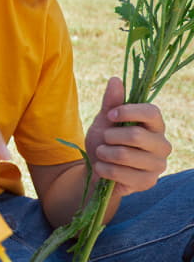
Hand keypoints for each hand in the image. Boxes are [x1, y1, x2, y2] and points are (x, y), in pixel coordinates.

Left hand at [85, 77, 170, 197]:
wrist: (99, 168)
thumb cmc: (105, 141)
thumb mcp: (104, 120)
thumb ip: (111, 102)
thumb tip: (115, 79)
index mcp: (154, 125)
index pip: (151, 112)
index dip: (128, 111)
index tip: (110, 115)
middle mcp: (162, 144)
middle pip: (136, 135)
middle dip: (110, 136)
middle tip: (104, 139)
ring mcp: (158, 165)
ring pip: (125, 155)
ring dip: (104, 153)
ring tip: (102, 153)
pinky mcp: (148, 182)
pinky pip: (120, 173)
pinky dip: (103, 168)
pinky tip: (103, 168)